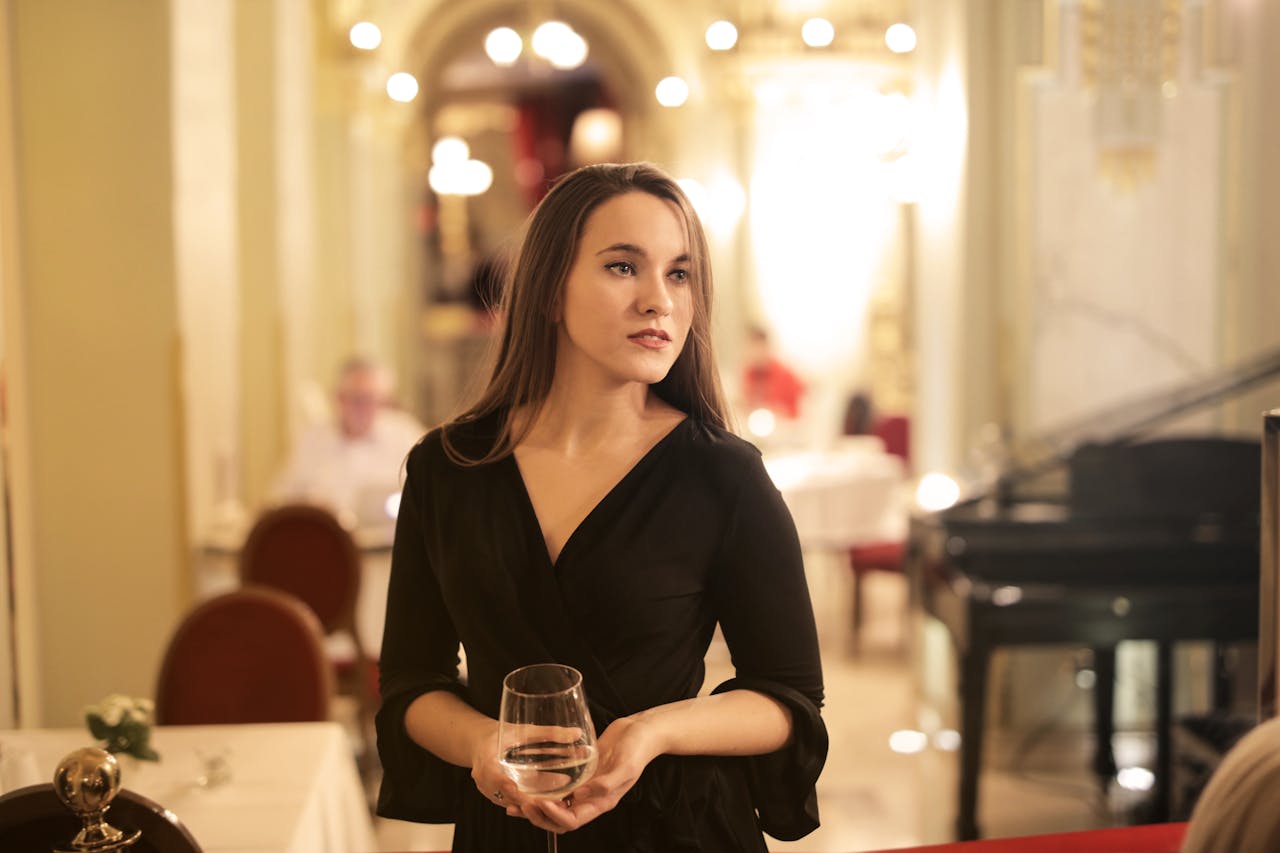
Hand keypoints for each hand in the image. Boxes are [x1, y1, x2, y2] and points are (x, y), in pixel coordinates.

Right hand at [472, 722, 592, 818]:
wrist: (480, 743)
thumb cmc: (498, 734)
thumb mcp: (522, 730)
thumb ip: (549, 733)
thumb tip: (577, 733)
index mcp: (486, 760)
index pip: (493, 775)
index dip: (505, 784)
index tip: (517, 789)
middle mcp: (484, 780)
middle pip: (505, 795)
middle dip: (528, 800)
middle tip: (552, 801)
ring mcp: (489, 791)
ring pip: (512, 803)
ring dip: (532, 804)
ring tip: (558, 803)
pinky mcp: (497, 797)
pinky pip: (514, 803)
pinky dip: (530, 803)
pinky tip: (552, 802)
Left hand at [513, 715, 662, 833]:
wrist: (641, 730)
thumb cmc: (637, 748)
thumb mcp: (625, 766)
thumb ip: (605, 783)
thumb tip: (580, 796)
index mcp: (602, 802)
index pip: (572, 820)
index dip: (554, 816)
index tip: (540, 803)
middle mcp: (591, 798)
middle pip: (559, 818)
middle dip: (538, 816)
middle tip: (521, 804)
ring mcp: (585, 786)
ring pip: (556, 804)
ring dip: (536, 807)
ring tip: (514, 802)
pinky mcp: (581, 772)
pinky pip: (558, 786)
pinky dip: (543, 789)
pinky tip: (527, 783)